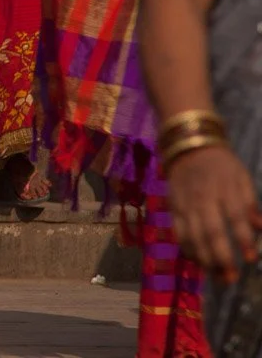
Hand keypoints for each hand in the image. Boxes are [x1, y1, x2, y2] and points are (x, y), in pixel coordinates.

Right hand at [166, 145, 261, 282]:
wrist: (187, 148)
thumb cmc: (221, 164)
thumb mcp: (242, 177)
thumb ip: (250, 202)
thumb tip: (261, 227)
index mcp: (224, 190)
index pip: (235, 218)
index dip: (244, 240)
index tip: (252, 259)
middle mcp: (203, 199)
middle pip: (211, 232)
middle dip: (222, 257)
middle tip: (232, 278)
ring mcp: (185, 205)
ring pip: (193, 236)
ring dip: (205, 259)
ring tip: (217, 276)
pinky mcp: (173, 208)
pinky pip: (178, 232)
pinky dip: (187, 249)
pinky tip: (197, 262)